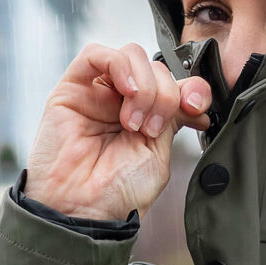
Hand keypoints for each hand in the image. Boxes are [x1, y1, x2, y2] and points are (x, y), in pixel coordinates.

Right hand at [25, 43, 212, 221]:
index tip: (195, 109)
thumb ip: (173, 117)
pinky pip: (96, 54)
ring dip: (144, 86)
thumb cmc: (117, 193)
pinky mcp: (71, 88)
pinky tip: (126, 91)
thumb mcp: (159, 153)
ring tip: (132, 122)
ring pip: (132, 56)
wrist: (84, 210)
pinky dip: (120, 66)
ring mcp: (97, 93)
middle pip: (156, 68)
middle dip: (164, 96)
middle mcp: (122, 102)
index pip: (175, 82)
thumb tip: (192, 92)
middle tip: (150, 129)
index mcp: (147, 117)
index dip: (192, 89)